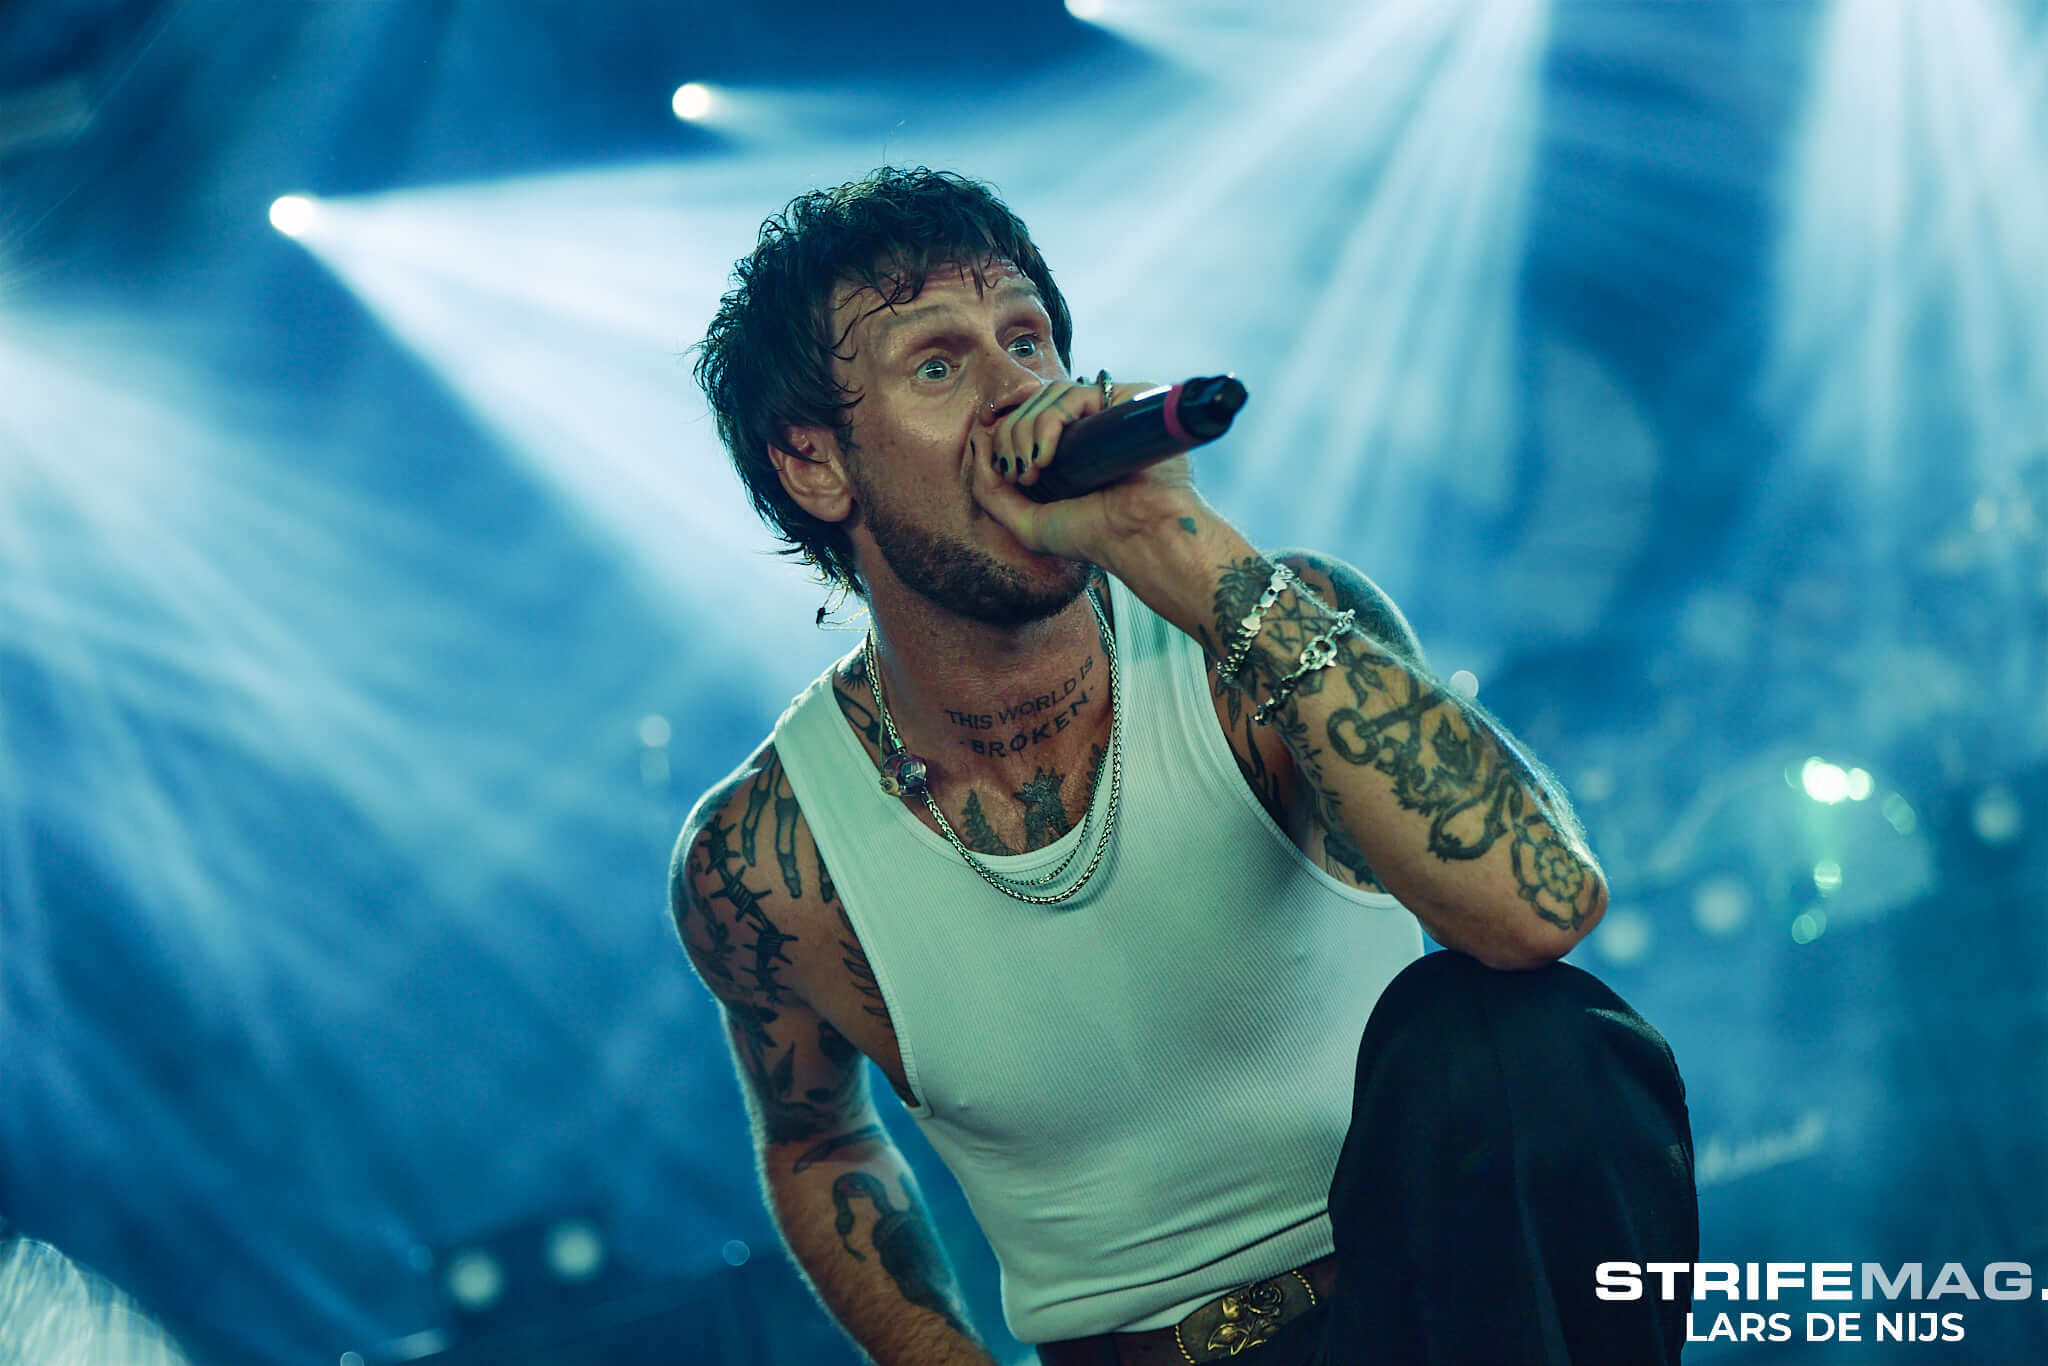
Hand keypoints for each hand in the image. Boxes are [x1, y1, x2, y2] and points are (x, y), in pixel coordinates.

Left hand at [971, 376, 1202, 564]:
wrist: (1138, 538)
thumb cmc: (1092, 535)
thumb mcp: (1025, 521)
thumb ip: (990, 489)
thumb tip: (977, 437)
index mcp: (1066, 450)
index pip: (1023, 419)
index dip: (1004, 434)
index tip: (1008, 470)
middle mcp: (1086, 427)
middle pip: (1031, 405)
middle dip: (1011, 437)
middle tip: (1021, 475)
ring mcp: (1105, 413)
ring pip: (1048, 395)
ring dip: (1026, 430)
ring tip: (1036, 470)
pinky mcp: (1123, 402)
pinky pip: (1073, 394)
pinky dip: (1049, 421)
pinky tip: (1048, 455)